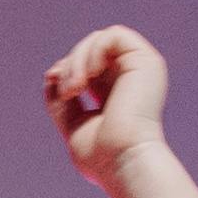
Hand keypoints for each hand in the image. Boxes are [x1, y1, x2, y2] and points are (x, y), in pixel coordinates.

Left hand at [43, 24, 171, 185]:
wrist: (124, 162)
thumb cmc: (103, 156)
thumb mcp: (73, 125)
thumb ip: (61, 101)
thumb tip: (50, 75)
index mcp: (115, 93)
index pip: (86, 66)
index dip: (66, 70)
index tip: (57, 90)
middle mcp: (129, 79)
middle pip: (90, 49)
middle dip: (69, 65)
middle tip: (67, 92)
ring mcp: (140, 69)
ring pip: (99, 39)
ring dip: (78, 59)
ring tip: (74, 88)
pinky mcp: (147, 61)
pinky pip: (115, 35)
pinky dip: (94, 49)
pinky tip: (89, 74)